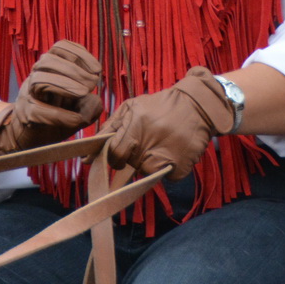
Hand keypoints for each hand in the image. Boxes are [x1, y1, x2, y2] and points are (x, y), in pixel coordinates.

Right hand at [0, 40, 103, 154]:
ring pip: (39, 79)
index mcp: (49, 69)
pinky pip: (38, 110)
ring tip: (84, 93)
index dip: (80, 54)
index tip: (98, 69)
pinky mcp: (26, 116)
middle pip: (47, 61)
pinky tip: (76, 119)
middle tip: (92, 83)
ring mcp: (29, 96)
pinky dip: (60, 115)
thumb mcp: (79, 110)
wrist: (32, 138)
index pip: (59, 48)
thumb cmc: (58, 118)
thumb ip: (90, 105)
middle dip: (73, 69)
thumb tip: (96, 100)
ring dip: (64, 84)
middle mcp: (36, 78)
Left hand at [105, 68, 234, 178]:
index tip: (122, 153)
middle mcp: (150, 143)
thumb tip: (86, 155)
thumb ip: (108, 128)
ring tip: (160, 145)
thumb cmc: (159, 106)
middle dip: (134, 157)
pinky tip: (172, 152)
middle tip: (146, 143)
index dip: (116, 157)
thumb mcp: (131, 108)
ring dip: (149, 163)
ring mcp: (166, 158)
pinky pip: (164, 177)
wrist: (197, 106)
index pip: (115, 155)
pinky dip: (166, 168)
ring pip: (146, 172)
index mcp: (136, 126)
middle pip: (130, 164)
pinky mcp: (180, 168)